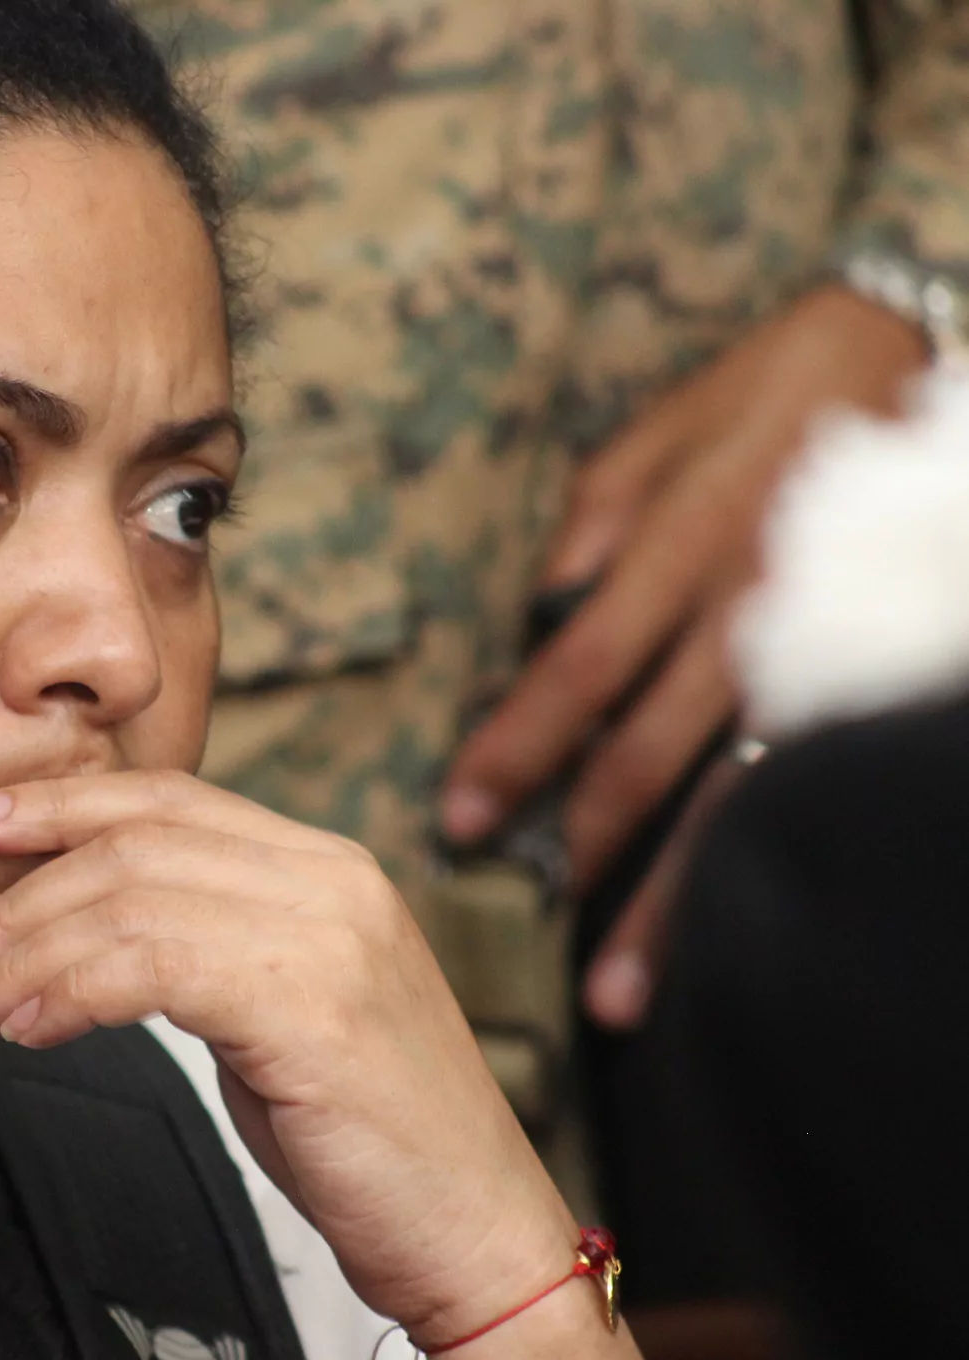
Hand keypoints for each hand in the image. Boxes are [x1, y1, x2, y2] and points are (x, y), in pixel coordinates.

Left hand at [0, 770, 625, 1359]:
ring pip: (127, 899)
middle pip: (129, 843)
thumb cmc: (371, 1138)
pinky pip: (153, 966)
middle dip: (12, 901)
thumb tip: (79, 930)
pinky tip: (30, 1030)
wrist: (478, 1235)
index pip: (163, 798)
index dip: (56, 803)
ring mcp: (328, 935)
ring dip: (20, 957)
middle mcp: (330, 880)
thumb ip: (200, 948)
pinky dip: (71, 992)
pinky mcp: (314, 1006)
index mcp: (323, 867)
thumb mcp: (275, 1013)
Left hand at [438, 287, 927, 1028]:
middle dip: (584, 849)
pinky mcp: (865, 670)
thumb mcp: (665, 425)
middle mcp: (746, 613)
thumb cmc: (776, 387)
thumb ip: (595, 516)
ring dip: (672, 898)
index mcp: (682, 546)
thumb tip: (543, 604)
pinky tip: (734, 927)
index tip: (460, 819)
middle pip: (648, 754)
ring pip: (733, 796)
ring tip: (623, 991)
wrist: (920, 349)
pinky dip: (759, 858)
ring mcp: (816, 649)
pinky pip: (801, 782)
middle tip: (522, 934)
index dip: (515, 749)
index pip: (578, 668)